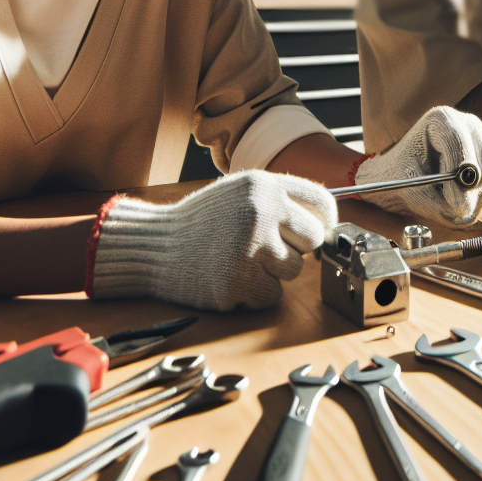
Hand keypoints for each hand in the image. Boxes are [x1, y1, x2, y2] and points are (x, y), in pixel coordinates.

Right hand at [86, 171, 336, 310]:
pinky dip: (257, 292)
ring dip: (274, 271)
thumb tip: (323, 222)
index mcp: (262, 186)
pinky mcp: (240, 282)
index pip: (321, 203)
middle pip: (313, 239)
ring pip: (294, 270)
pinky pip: (273, 294)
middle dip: (297, 247)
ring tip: (243, 260)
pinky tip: (233, 277)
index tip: (319, 229)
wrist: (156, 247)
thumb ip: (277, 200)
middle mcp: (260, 213)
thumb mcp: (238, 192)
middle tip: (269, 247)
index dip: (325, 220)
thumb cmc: (200, 222)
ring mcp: (250, 249)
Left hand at [352, 105, 481, 227]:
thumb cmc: (403, 178)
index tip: (453, 203)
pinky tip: (461, 198)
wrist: (406, 175)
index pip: (459, 144)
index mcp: (441, 119)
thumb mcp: (410, 190)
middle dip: (472, 191)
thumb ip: (435, 203)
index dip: (459, 177)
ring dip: (477, 197)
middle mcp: (467, 122)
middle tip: (455, 209)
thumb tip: (466, 211)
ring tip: (452, 204)